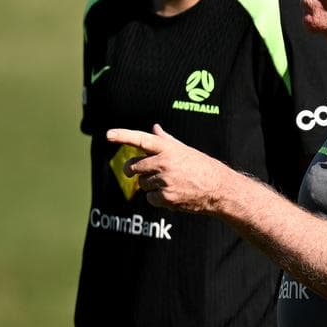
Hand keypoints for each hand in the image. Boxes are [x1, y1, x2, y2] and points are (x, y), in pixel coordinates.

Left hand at [106, 124, 229, 212]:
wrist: (218, 188)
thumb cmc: (200, 166)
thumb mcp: (183, 150)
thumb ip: (165, 140)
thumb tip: (154, 128)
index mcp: (168, 148)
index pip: (142, 139)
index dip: (124, 136)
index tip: (108, 134)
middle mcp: (165, 162)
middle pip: (134, 166)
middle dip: (132, 170)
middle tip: (134, 172)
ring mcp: (165, 180)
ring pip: (142, 183)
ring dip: (150, 185)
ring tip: (169, 183)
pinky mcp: (167, 197)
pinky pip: (150, 198)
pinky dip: (157, 198)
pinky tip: (172, 194)